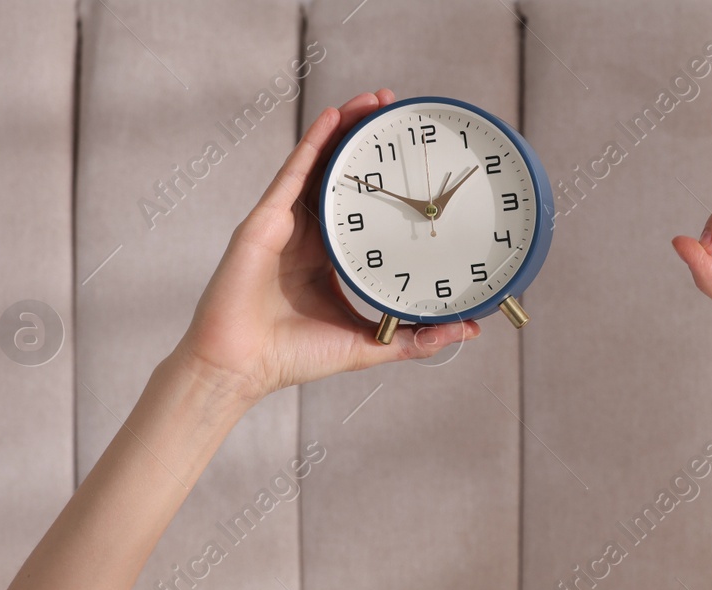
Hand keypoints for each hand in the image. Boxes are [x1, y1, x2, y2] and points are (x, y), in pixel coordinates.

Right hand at [176, 90, 479, 403]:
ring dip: (345, 129)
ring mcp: (284, 223)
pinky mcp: (264, 220)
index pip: (362, 208)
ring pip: (319, 164)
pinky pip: (292, 172)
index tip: (415, 159)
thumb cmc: (294, 357)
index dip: (386, 181)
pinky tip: (334, 116)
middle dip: (367, 141)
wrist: (242, 366)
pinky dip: (314, 142)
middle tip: (398, 111)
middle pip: (341, 175)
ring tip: (375, 101)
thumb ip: (417, 337)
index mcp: (329, 257)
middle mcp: (307, 234)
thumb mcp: (370, 344)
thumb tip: (469, 328)